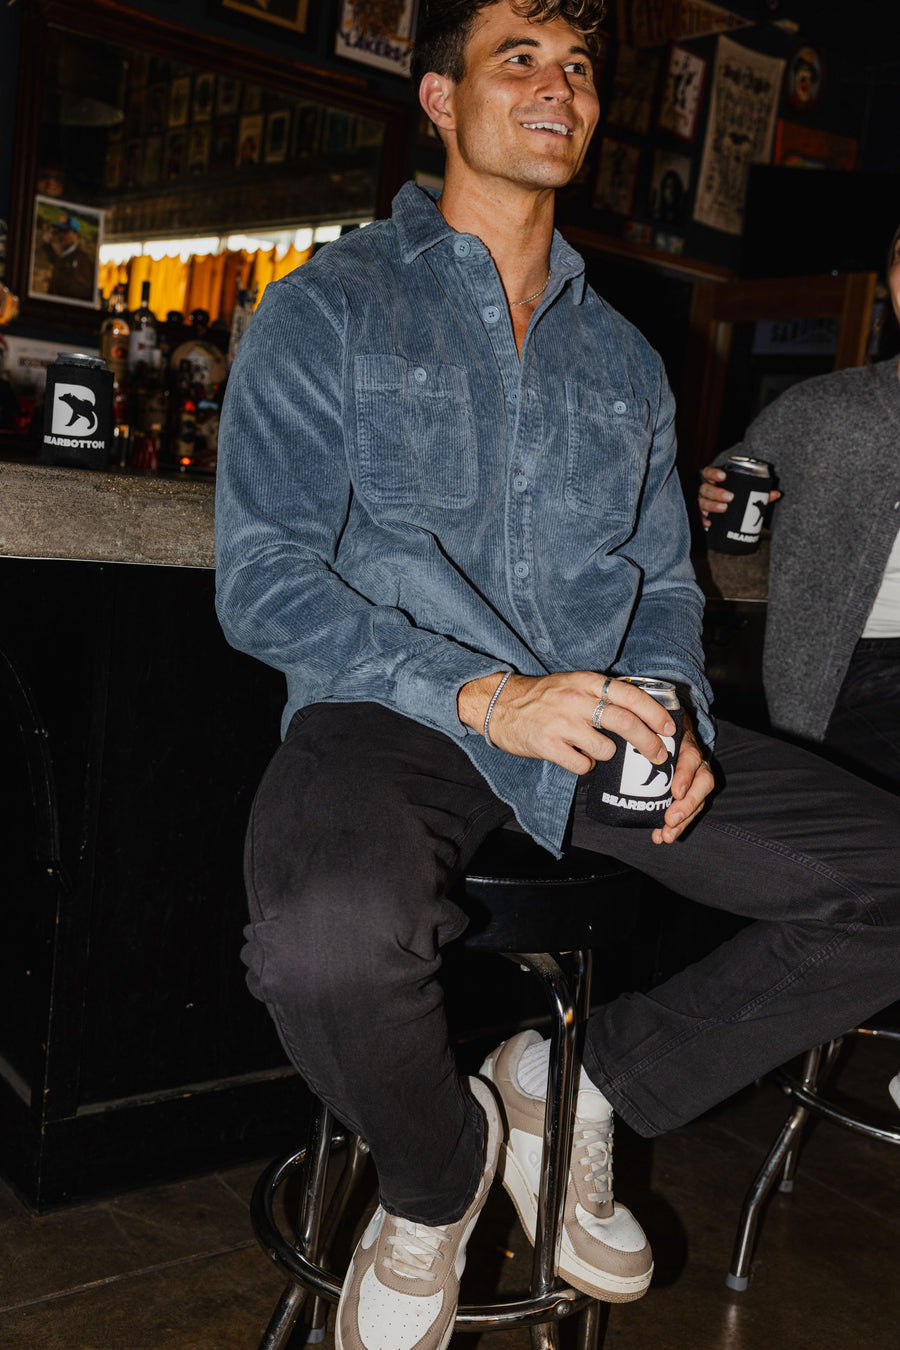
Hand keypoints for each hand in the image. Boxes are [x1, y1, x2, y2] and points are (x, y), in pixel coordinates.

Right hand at [458, 671, 675, 775]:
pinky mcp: (548, 744)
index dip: (654, 713)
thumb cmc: (542, 697)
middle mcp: (576, 699)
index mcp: (587, 681)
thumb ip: (602, 694)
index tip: (669, 728)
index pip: (630, 695)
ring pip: (605, 748)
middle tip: (659, 755)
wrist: (499, 706)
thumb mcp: (573, 684)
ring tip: (594, 750)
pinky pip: (583, 764)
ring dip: (607, 755)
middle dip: (649, 743)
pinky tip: (575, 757)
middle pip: (625, 723)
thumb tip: (641, 712)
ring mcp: (561, 722)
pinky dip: (586, 766)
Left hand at [650, 716, 714, 844]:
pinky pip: (689, 809)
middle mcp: (696, 760)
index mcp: (684, 742)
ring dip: (684, 820)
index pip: (691, 757)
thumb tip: (612, 748)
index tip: (676, 793)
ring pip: (699, 799)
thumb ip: (639, 736)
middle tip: (670, 821)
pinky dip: (677, 825)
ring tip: (667, 835)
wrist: (664, 729)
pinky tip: (661, 836)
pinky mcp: (690, 790)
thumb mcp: (648, 727)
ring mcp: (696, 776)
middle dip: (687, 805)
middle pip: (703, 782)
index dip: (686, 775)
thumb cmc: (652, 731)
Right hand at [697, 465, 779, 528]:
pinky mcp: (703, 516)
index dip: (713, 473)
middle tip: (730, 497)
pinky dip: (704, 520)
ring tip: (724, 508)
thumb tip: (776, 494)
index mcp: (714, 481)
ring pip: (701, 503)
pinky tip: (710, 523)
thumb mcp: (747, 494)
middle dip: (716, 492)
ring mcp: (703, 503)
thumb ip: (760, 494)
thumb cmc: (737, 498)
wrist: (730, 513)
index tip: (724, 477)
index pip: (708, 472)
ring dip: (712, 505)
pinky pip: (700, 518)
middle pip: (705, 489)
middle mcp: (706, 491)